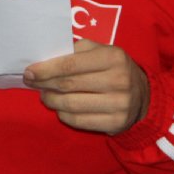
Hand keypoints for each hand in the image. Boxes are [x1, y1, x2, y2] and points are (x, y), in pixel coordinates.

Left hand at [23, 39, 150, 134]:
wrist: (143, 95)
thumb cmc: (114, 69)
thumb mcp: (102, 51)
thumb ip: (77, 50)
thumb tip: (45, 59)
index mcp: (113, 57)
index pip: (70, 65)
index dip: (46, 69)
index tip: (29, 72)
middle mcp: (118, 80)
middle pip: (68, 85)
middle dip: (44, 84)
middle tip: (32, 83)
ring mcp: (119, 104)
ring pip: (71, 105)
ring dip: (51, 100)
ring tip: (45, 96)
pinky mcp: (116, 123)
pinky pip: (79, 121)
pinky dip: (63, 114)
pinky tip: (59, 108)